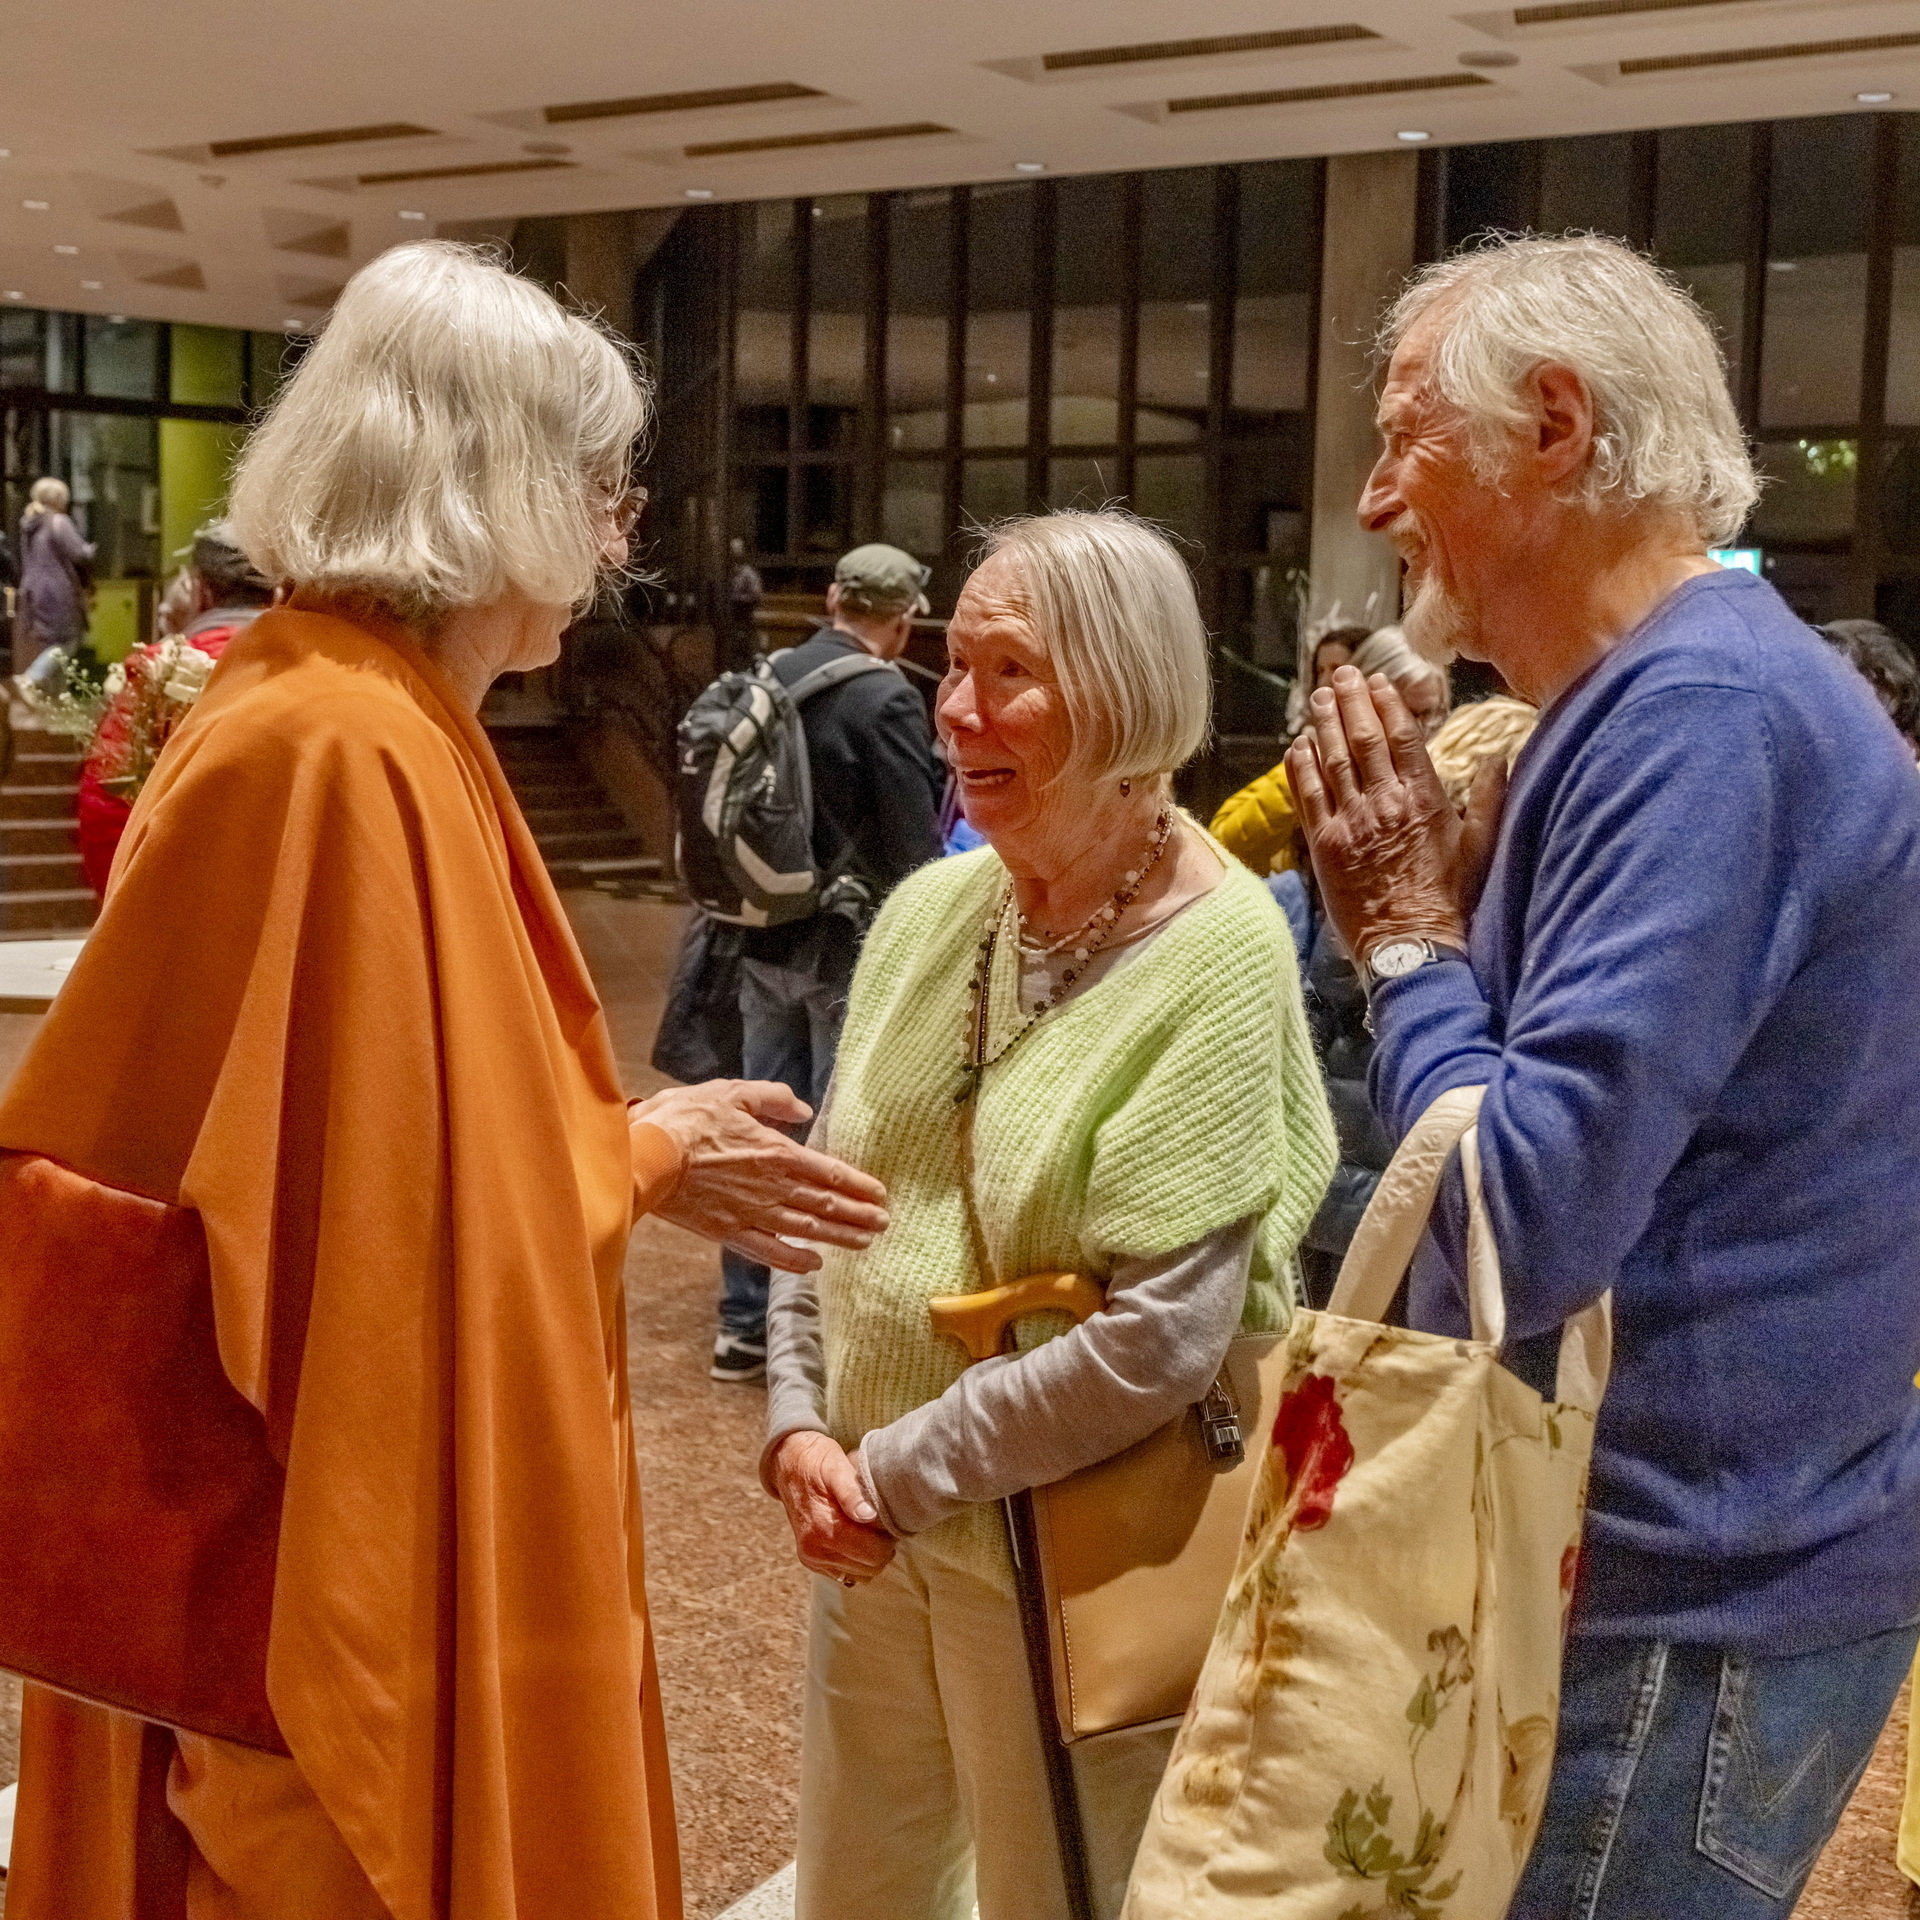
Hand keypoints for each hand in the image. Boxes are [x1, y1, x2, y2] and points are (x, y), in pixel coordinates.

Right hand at [630, 1080, 888, 1270]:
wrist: (646, 1155)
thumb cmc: (687, 1119)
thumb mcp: (734, 1092)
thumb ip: (775, 1098)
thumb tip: (804, 1109)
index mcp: (776, 1152)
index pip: (829, 1172)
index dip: (858, 1186)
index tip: (881, 1196)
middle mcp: (771, 1188)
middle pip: (825, 1205)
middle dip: (858, 1215)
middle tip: (884, 1224)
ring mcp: (751, 1214)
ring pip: (805, 1230)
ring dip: (838, 1237)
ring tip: (865, 1242)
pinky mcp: (727, 1232)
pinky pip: (769, 1251)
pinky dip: (794, 1260)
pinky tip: (814, 1264)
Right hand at [771, 1431, 896, 1583]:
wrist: (789, 1465)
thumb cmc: (817, 1462)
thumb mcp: (836, 1467)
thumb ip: (852, 1493)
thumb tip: (869, 1515)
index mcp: (823, 1528)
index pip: (873, 1554)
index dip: (888, 1538)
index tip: (888, 1520)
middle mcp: (815, 1550)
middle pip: (869, 1567)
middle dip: (881, 1548)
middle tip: (882, 1524)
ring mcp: (812, 1558)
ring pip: (859, 1575)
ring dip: (869, 1556)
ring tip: (869, 1530)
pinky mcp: (811, 1560)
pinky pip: (845, 1574)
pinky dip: (856, 1560)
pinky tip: (856, 1538)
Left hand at [1286, 665, 1506, 967]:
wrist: (1412, 948)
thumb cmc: (1451, 903)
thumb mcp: (1482, 847)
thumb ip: (1491, 797)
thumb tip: (1500, 754)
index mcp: (1425, 799)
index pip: (1403, 738)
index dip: (1387, 705)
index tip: (1378, 682)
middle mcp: (1385, 804)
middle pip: (1363, 740)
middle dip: (1352, 702)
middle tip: (1342, 674)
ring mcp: (1351, 823)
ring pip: (1333, 760)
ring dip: (1324, 724)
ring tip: (1320, 697)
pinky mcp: (1325, 845)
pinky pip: (1308, 795)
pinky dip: (1301, 766)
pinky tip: (1297, 743)